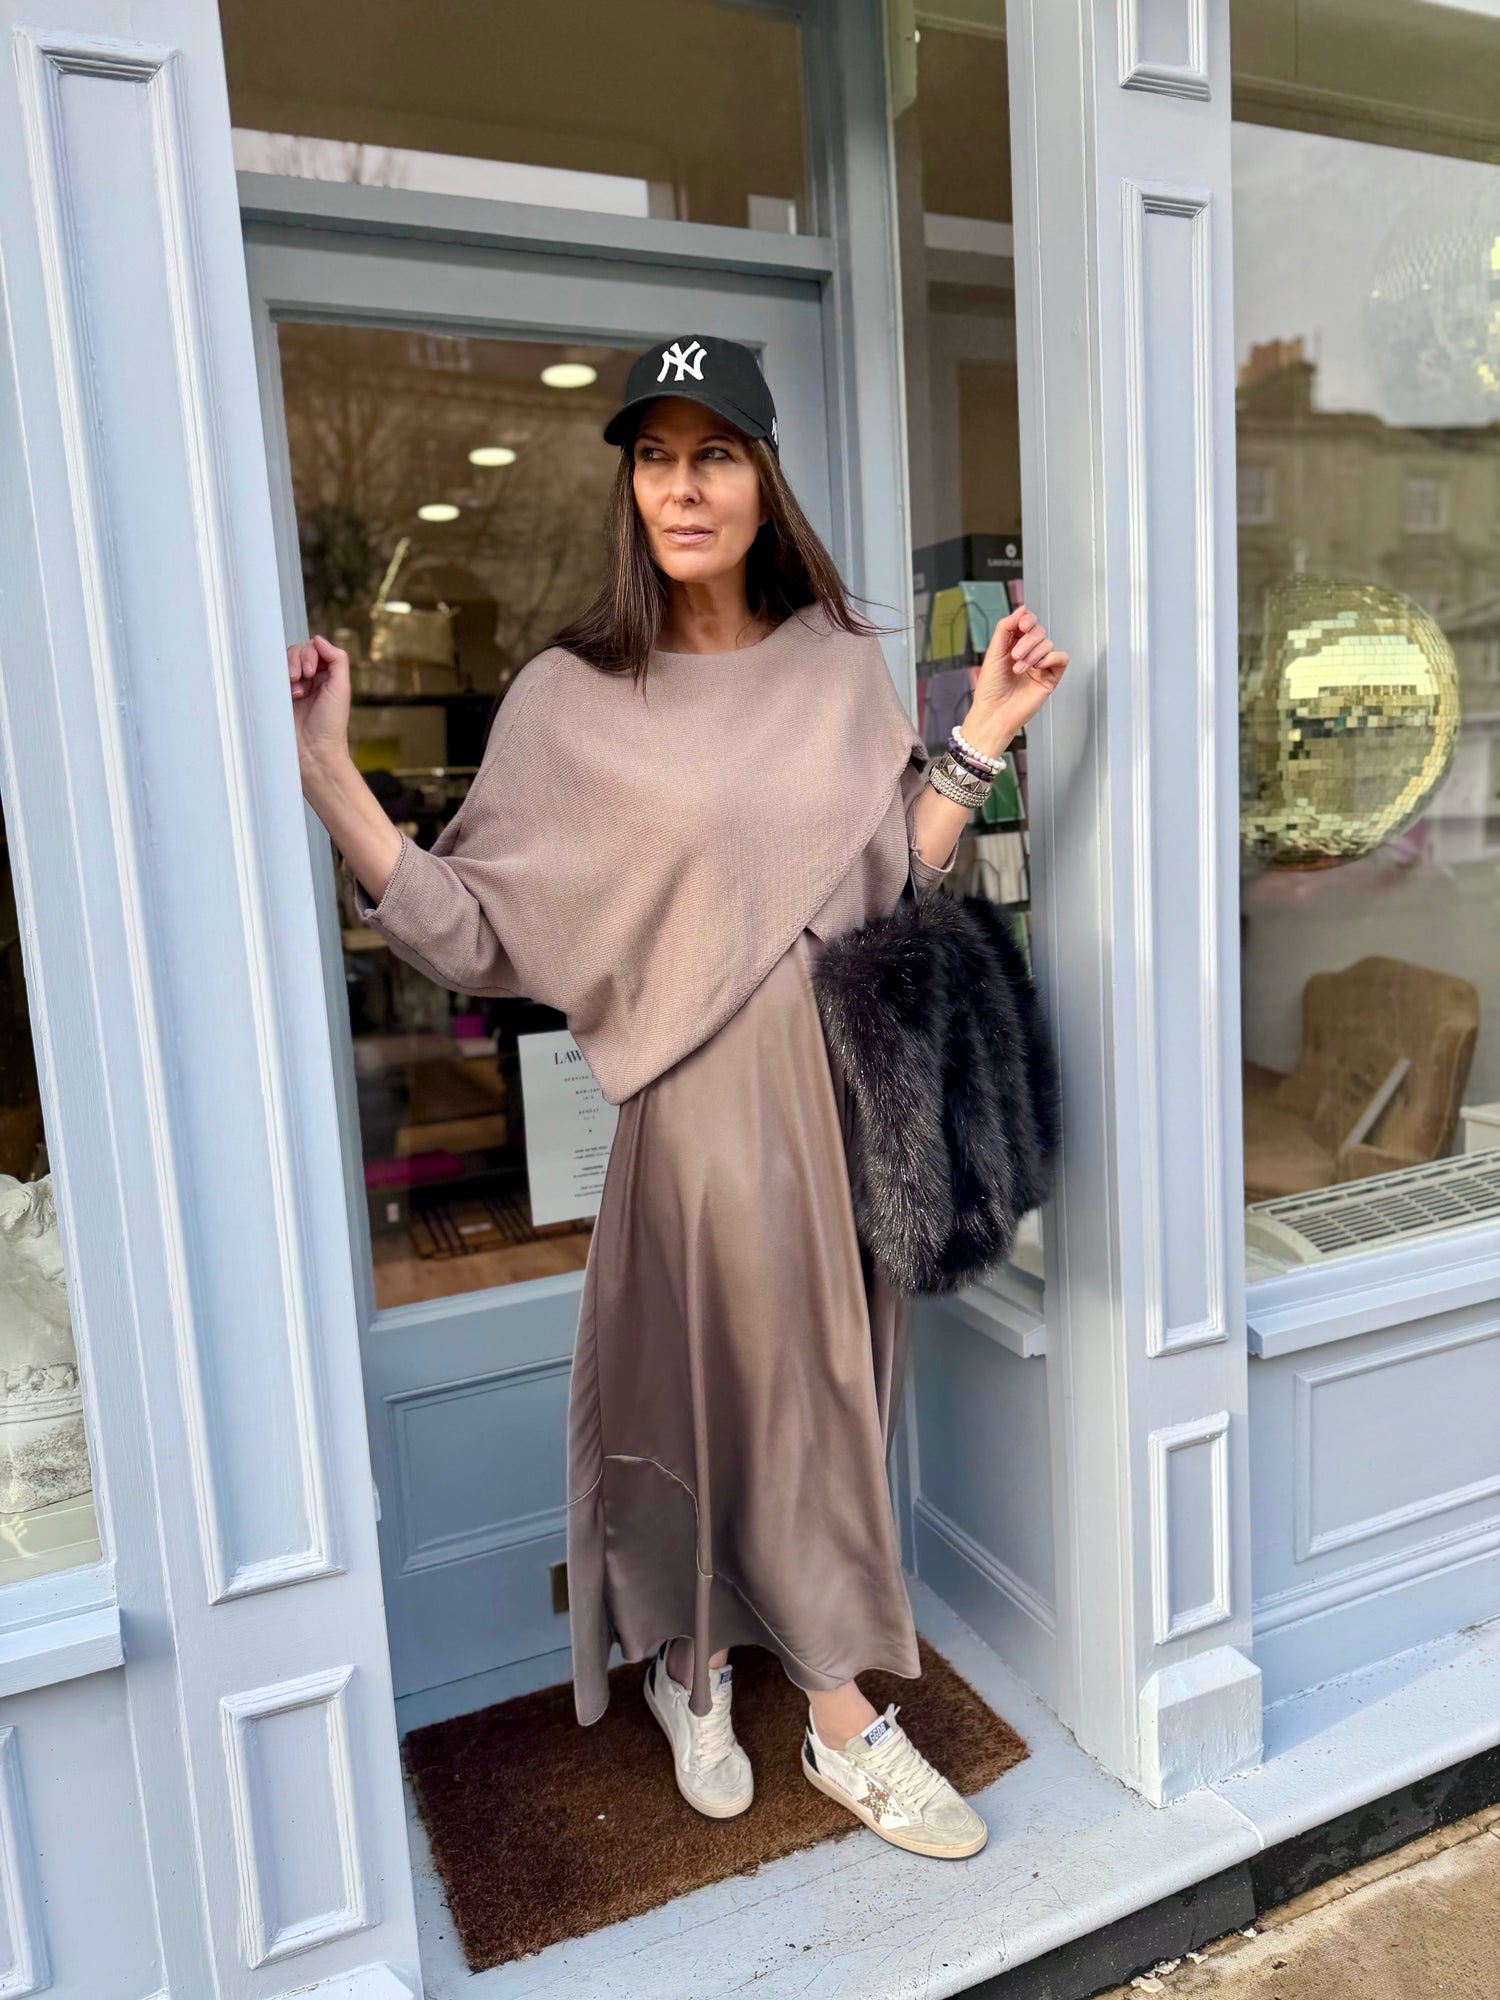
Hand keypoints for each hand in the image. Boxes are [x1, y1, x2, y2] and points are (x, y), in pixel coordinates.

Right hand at [287, 635, 353, 782]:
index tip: (312, 672)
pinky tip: (287, 694)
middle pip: (297, 652)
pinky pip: (271, 676)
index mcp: (326, 676)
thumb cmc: (330, 725)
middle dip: (298, 660)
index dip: (310, 654)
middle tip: (302, 678)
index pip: (313, 649)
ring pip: (283, 662)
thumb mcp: (342, 688)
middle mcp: (309, 680)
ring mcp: (291, 688)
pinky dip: (277, 679)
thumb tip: (319, 639)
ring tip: (295, 691)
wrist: (314, 752)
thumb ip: (337, 660)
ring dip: (288, 670)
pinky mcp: (277, 697)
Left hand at [962, 606, 1068, 757]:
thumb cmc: (990, 689)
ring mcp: (1040, 666)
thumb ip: (1006, 628)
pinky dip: (1051, 659)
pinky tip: (1037, 667)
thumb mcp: (994, 652)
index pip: (1027, 624)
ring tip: (1019, 668)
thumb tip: (1021, 609)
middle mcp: (1028, 654)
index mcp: (1013, 646)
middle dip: (1028, 641)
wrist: (995, 713)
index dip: (1027, 620)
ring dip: (1033, 654)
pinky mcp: (1050, 677)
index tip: (1021, 625)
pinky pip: (1061, 659)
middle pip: (1039, 632)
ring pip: (1048, 644)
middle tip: (1015, 655)